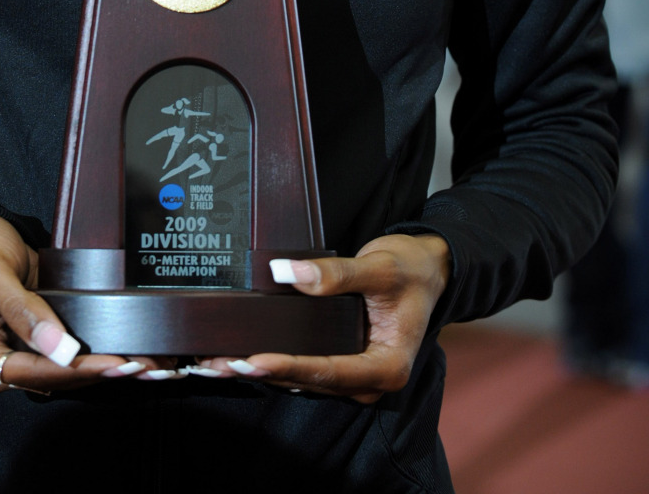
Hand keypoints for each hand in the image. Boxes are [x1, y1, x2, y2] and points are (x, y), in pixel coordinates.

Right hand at [0, 215, 161, 392]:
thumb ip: (22, 309)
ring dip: (105, 367)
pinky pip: (69, 352)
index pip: (34, 372)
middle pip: (55, 378)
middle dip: (100, 373)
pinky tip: (130, 352)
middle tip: (143, 366)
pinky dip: (98, 353)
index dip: (77, 369)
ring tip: (147, 364)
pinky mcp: (39, 341)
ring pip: (67, 371)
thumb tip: (58, 346)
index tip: (114, 364)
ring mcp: (20, 354)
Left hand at [199, 233, 450, 401]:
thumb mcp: (379, 267)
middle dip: (266, 373)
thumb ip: (337, 274)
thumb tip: (287, 273)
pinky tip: (243, 355)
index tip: (254, 361)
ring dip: (264, 371)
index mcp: (388, 367)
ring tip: (221, 363)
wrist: (427, 269)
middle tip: (221, 364)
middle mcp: (370, 381)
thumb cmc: (410, 270)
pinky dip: (276, 362)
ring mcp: (355, 375)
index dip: (290, 366)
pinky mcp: (342, 362)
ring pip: (304, 378)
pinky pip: (305, 368)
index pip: (330, 371)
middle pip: (311, 381)